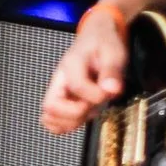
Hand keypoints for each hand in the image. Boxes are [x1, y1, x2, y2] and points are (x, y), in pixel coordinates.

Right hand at [40, 7, 126, 133]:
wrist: (97, 39)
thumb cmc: (104, 44)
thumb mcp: (114, 52)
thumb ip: (112, 72)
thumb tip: (112, 90)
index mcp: (71, 64)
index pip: (76, 86)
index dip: (95, 95)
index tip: (111, 92)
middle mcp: (59, 80)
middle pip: (51, 107)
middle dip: (77, 113)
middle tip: (95, 104)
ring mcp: (58, 92)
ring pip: (50, 118)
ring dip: (73, 121)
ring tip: (90, 109)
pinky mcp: (62, 102)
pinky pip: (53, 122)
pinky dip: (67, 126)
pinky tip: (83, 116)